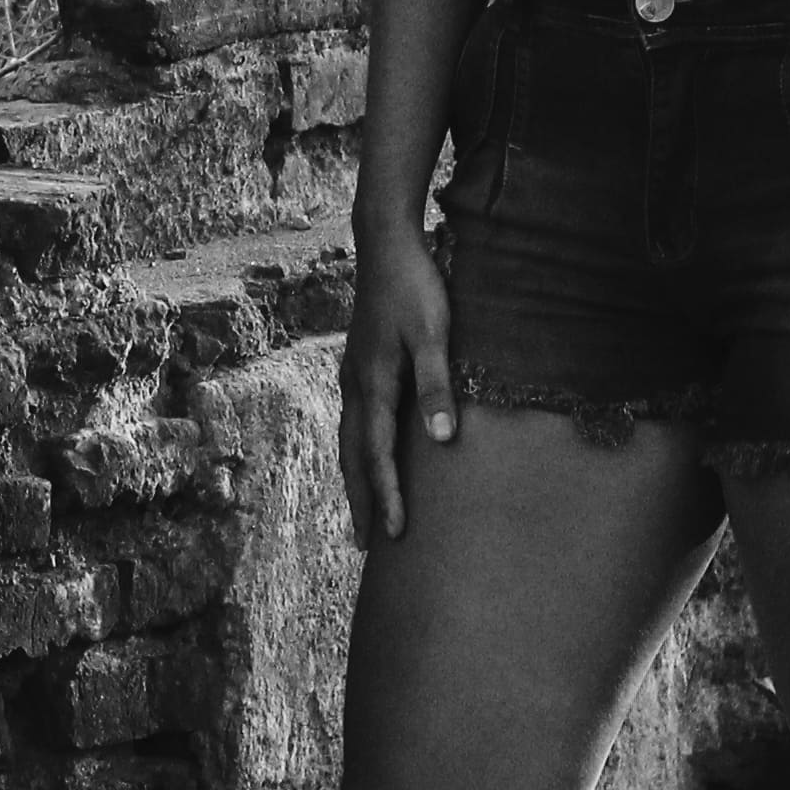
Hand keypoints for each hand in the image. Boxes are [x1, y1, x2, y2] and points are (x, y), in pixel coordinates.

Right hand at [336, 227, 455, 545]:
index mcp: (373, 383)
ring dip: (356, 478)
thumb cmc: (415, 286)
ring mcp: (353, 374)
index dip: (388, 495)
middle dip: (360, 500)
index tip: (396, 534)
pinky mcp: (360, 364)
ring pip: (349, 439)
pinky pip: (354, 421)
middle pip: (353, 455)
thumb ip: (437, 385)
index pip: (379, 453)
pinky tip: (367, 455)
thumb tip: (440, 439)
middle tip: (365, 546)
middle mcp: (355, 384)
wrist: (386, 244)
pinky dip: (357, 451)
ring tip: (363, 513)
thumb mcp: (435, 333)